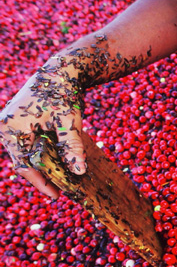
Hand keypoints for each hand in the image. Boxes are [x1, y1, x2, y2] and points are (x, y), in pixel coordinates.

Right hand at [0, 60, 86, 198]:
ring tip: (65, 181)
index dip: (40, 182)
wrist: (64, 70)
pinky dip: (48, 156)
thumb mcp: (69, 122)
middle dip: (43, 177)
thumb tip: (79, 172)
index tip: (56, 195)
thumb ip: (71, 146)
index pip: (23, 164)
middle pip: (25, 162)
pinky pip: (34, 146)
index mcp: (10, 129)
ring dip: (46, 167)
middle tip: (62, 192)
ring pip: (30, 155)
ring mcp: (16, 126)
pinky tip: (63, 164)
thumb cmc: (63, 92)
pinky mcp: (26, 124)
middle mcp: (8, 128)